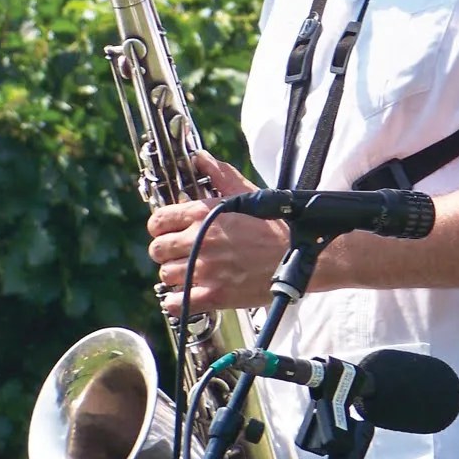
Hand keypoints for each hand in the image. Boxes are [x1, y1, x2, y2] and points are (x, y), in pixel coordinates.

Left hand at [146, 152, 286, 314]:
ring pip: (166, 275)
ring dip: (177, 274)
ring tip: (193, 271)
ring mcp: (205, 269)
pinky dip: (178, 299)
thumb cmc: (277, 224)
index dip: (161, 226)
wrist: (302, 254)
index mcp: (205, 213)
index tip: (169, 231)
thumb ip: (219, 175)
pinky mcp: (213, 295)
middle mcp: (200, 240)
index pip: (159, 220)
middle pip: (157, 250)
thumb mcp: (248, 194)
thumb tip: (200, 157)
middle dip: (167, 250)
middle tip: (181, 252)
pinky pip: (174, 301)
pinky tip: (192, 291)